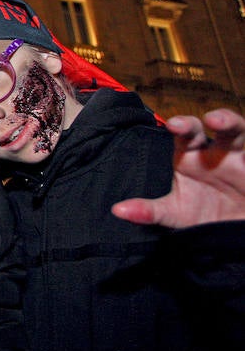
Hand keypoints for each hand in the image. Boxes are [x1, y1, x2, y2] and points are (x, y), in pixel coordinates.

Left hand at [112, 108, 244, 227]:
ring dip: (233, 123)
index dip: (181, 126)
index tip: (172, 125)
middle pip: (218, 126)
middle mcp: (218, 150)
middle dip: (215, 119)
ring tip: (222, 121)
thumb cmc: (202, 214)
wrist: (232, 231)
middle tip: (206, 121)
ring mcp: (242, 156)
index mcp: (192, 154)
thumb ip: (148, 211)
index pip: (185, 134)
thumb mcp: (175, 213)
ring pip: (241, 132)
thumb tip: (117, 210)